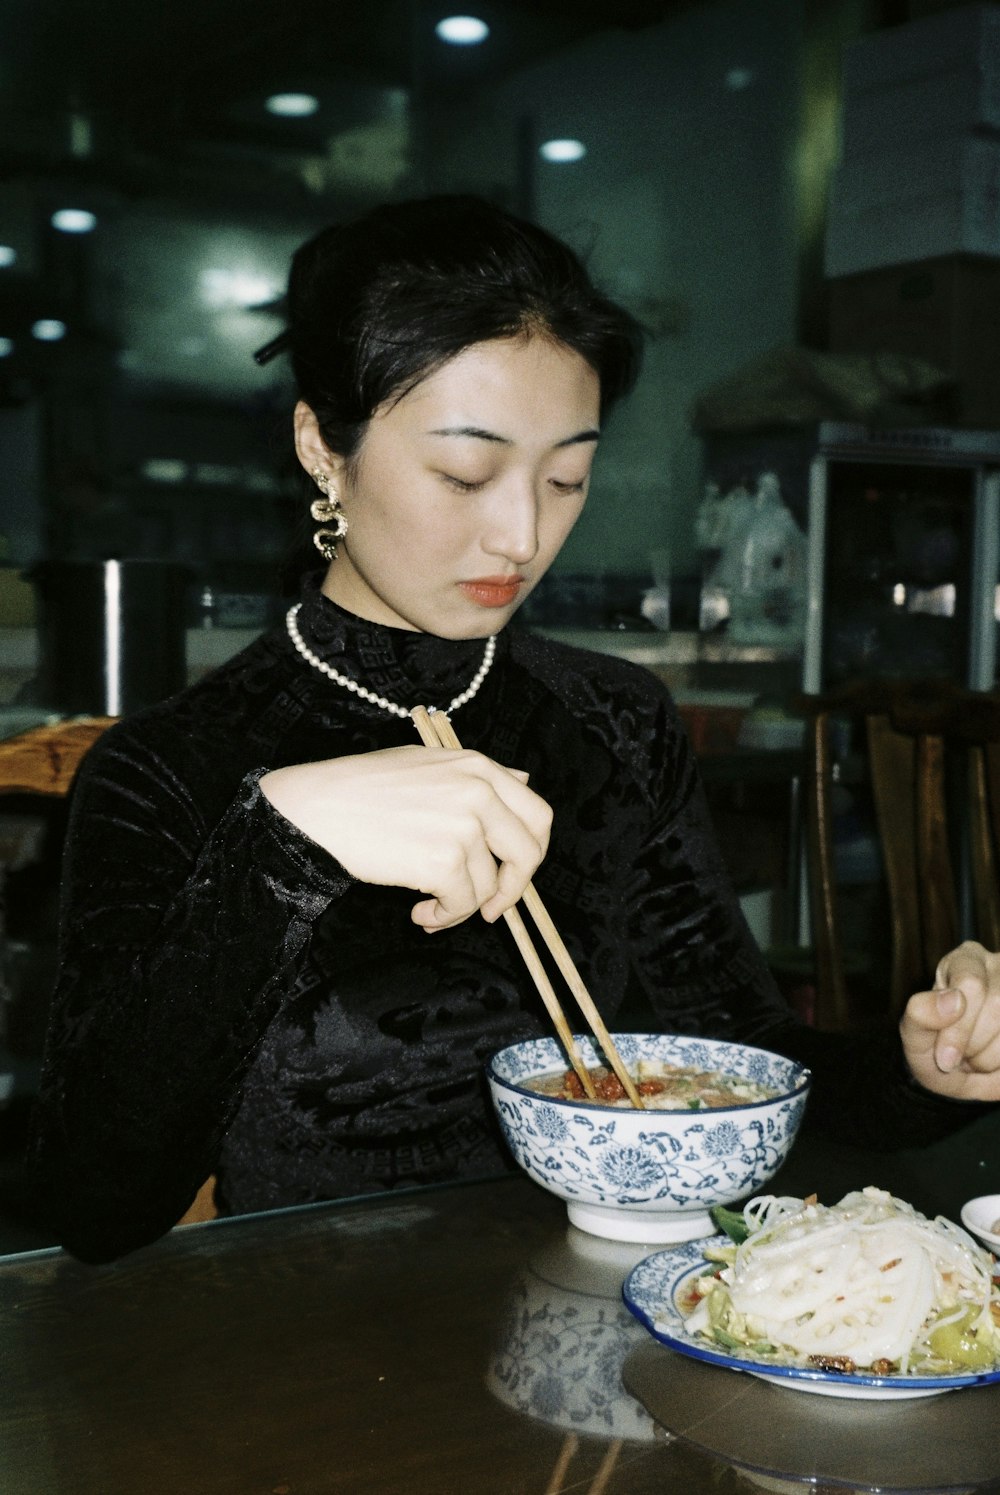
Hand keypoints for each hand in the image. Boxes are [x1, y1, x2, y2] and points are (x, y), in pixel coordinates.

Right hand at [260, 745, 551, 930]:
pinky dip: (443, 918)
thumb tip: (524, 778)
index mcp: (478, 767)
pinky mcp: (443, 860)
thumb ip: (480, 776)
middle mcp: (478, 792)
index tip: (514, 871)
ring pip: (489, 886)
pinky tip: (419, 914)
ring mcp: (463, 825)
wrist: (317, 808)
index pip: (538, 813)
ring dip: (461, 907)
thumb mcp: (430, 765)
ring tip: (430, 907)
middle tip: (490, 907)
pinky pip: (461, 904)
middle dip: (514, 888)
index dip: (532, 851)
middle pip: (529, 852)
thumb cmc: (363, 788)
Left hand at [899, 941, 999, 1100]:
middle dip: (975, 1045)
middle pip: (998, 1004)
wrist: (966, 1079)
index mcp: (966, 960)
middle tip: (960, 1058)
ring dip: (992, 1059)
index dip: (959, 1028)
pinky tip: (995, 1063)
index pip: (971, 982)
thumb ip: (921, 1014)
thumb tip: (954, 1000)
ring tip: (977, 1059)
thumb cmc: (938, 1051)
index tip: (945, 1061)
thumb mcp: (916, 1037)